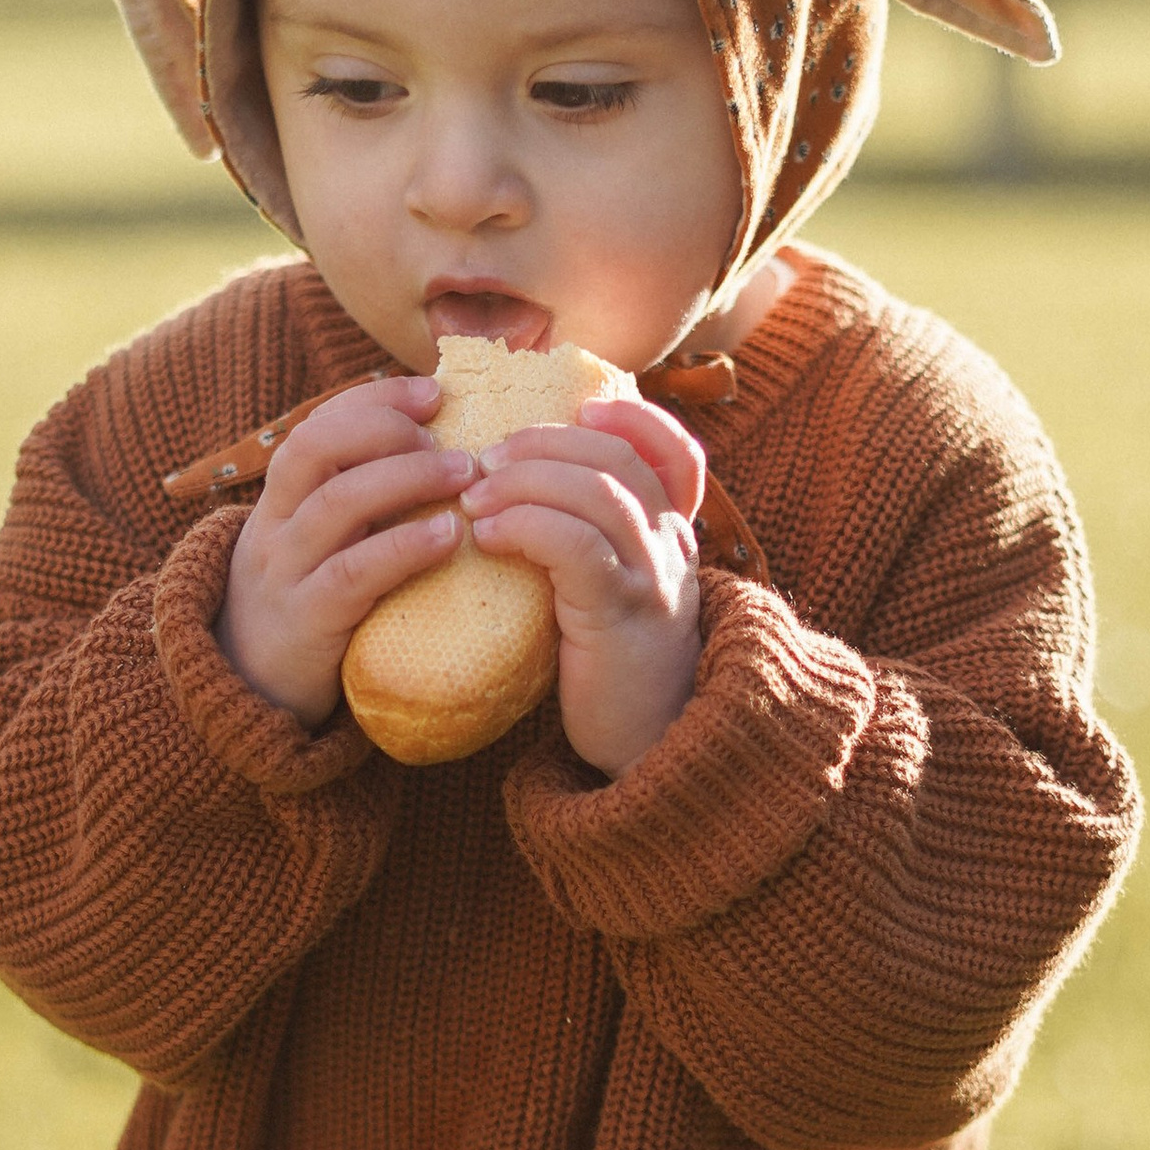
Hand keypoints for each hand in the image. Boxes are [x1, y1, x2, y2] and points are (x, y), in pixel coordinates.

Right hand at [214, 375, 474, 728]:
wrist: (247, 696)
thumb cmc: (306, 610)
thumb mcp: (317, 550)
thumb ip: (360, 509)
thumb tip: (443, 457)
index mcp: (280, 501)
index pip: (317, 425)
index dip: (375, 400)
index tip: (433, 391)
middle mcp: (275, 525)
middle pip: (315, 447)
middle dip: (384, 426)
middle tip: (447, 433)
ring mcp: (285, 571)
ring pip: (337, 503)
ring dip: (406, 477)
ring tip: (464, 472)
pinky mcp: (307, 621)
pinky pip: (353, 574)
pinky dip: (403, 547)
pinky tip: (447, 535)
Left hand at [460, 394, 706, 778]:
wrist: (648, 745)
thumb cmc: (611, 666)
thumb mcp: (611, 592)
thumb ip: (588, 543)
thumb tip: (516, 494)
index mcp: (672, 534)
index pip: (675, 452)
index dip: (633, 417)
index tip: (582, 403)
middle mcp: (672, 545)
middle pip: (618, 458)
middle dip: (547, 442)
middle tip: (487, 455)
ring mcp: (652, 577)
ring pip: (598, 492)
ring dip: (526, 480)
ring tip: (474, 495)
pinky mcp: (621, 614)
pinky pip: (577, 547)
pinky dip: (528, 526)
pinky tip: (488, 535)